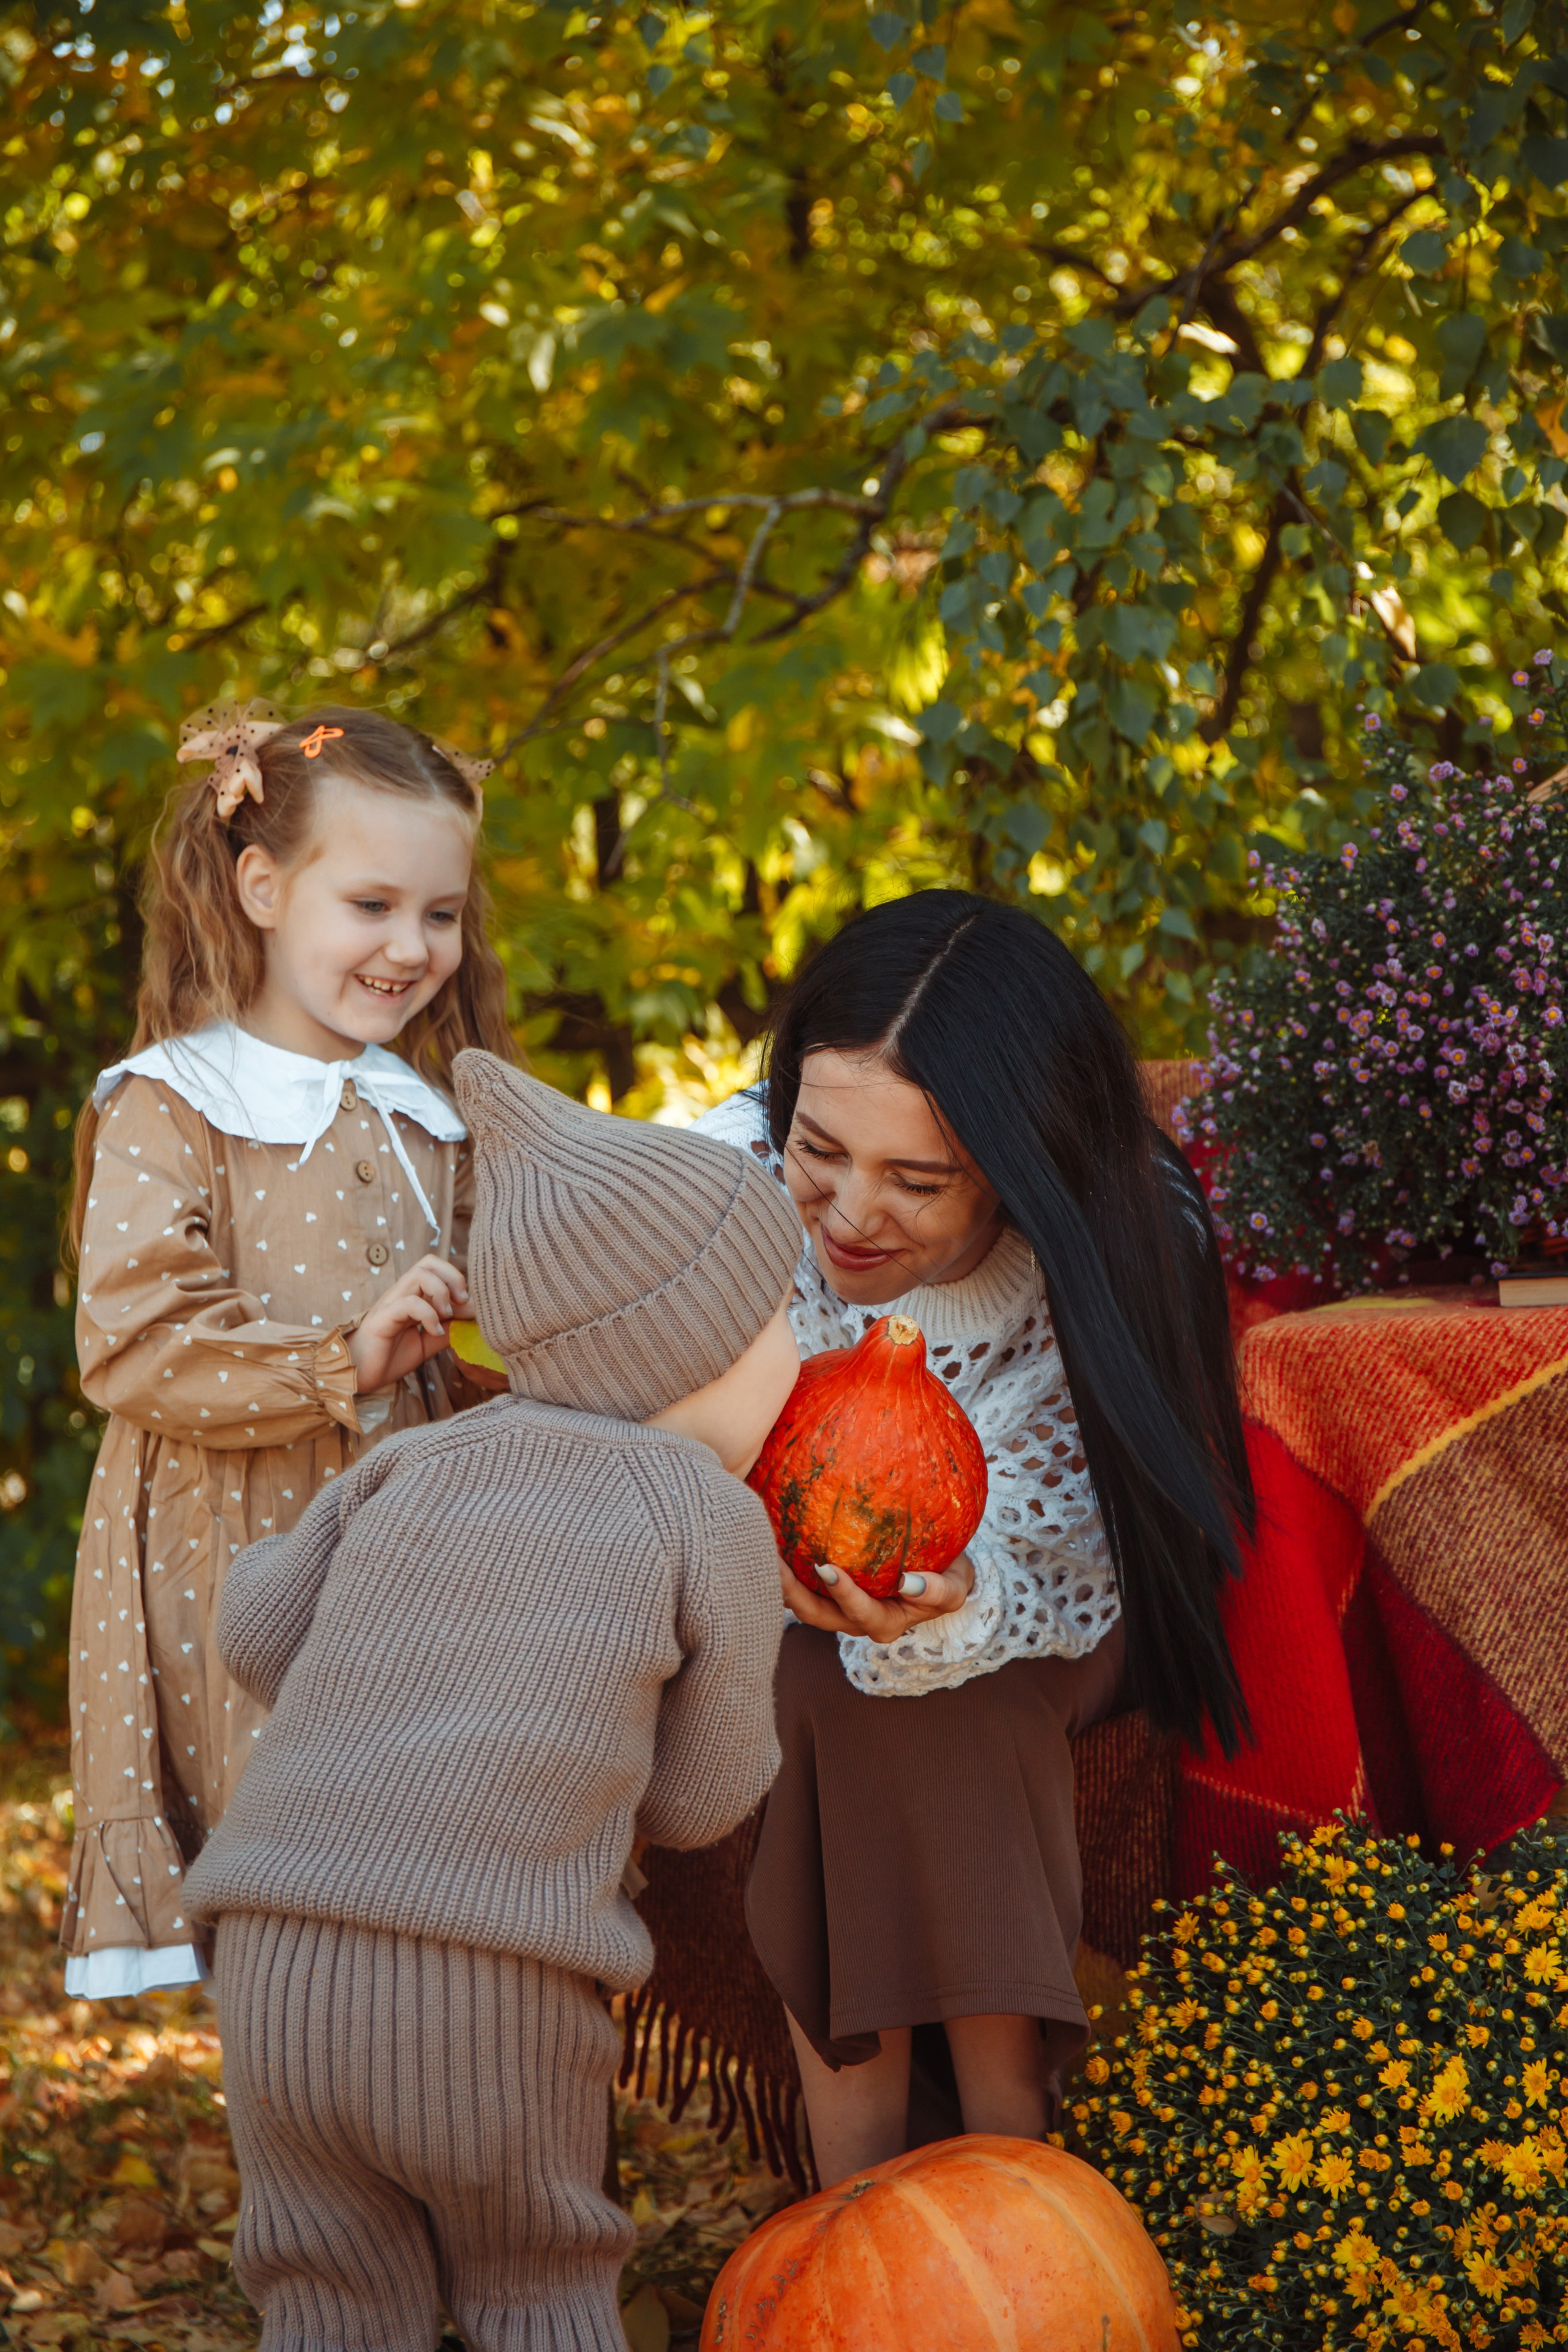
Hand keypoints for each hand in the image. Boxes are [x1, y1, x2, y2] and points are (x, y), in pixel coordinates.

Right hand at [346, 1254, 468, 1393]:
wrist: (356, 1375)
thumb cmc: (388, 1357)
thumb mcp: (426, 1343)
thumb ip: (447, 1330)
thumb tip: (473, 1317)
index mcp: (410, 1296)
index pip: (434, 1267)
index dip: (456, 1279)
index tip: (467, 1305)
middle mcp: (400, 1294)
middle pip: (428, 1262)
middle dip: (452, 1277)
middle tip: (461, 1303)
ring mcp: (390, 1304)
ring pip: (418, 1275)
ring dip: (440, 1293)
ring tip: (446, 1316)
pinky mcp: (382, 1319)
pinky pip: (408, 1303)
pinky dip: (428, 1315)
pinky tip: (433, 1332)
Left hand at [781, 1550, 975, 1644]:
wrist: (940, 1574)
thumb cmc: (948, 1577)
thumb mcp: (955, 1587)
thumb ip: (939, 1590)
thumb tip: (910, 1583)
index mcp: (884, 1623)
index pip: (857, 1612)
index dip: (841, 1594)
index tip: (827, 1567)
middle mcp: (854, 1621)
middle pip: (815, 1614)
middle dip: (791, 1591)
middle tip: (773, 1559)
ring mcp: (837, 1608)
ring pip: (800, 1601)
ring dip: (780, 1580)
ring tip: (761, 1547)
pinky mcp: (826, 1591)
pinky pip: (800, 1583)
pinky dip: (786, 1566)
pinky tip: (772, 1536)